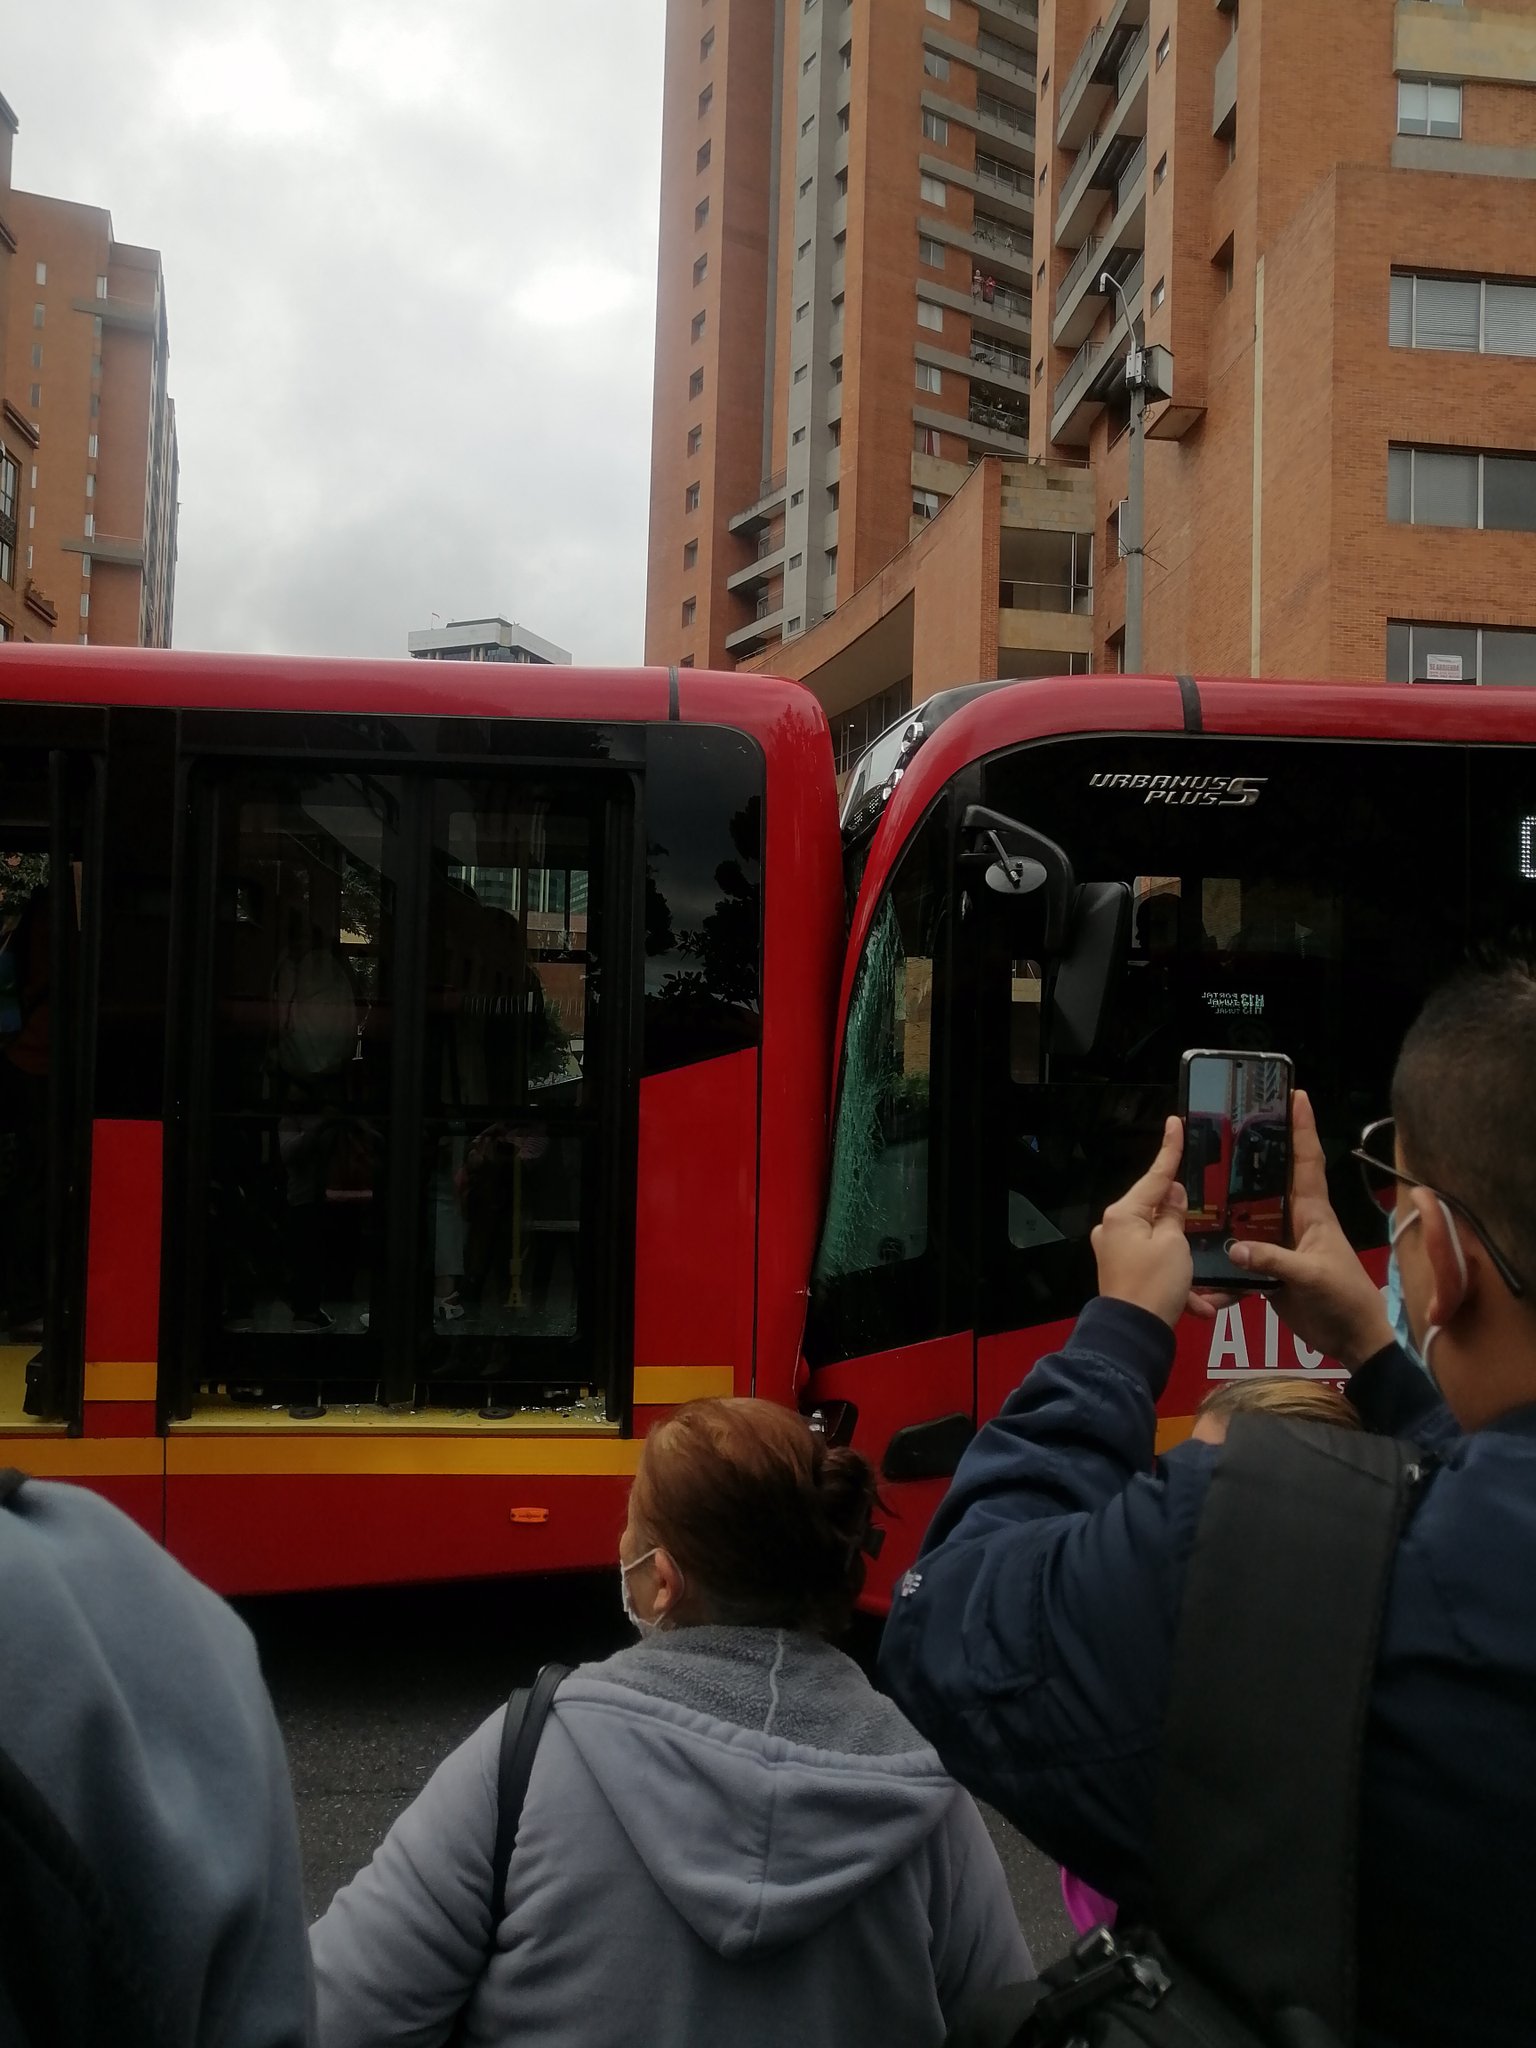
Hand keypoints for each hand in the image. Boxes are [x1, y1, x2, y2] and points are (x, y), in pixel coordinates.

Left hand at [1091, 1117, 1194, 1328]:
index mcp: (1123, 1214)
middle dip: (1183, 1224)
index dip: (1169, 1150)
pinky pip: (1156, 1268)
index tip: (1175, 1122)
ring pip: (1161, 1245)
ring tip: (1205, 1287)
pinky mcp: (1123, 1274)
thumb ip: (1174, 1214)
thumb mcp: (1173, 1243)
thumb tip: (1172, 1193)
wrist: (1133, 1335)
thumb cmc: (1154, 1284)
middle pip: (1156, 1211)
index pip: (1154, 1176)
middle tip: (1203, 1228)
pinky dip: (1178, 1284)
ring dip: (1185, 1264)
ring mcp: (1116, 1252)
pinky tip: (1199, 1306)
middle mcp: (1114, 1228)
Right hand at [1228, 1090, 1393, 1370]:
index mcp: (1312, 1213)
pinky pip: (1241, 1256)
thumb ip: (1274, 1261)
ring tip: (1201, 1183)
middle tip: (1229, 1127)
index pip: (1307, 1161)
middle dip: (1254, 1154)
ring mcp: (1280, 1245)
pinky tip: (1201, 1261)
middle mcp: (1294, 1221)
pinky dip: (1224, 1260)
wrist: (1351, 1339)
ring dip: (1229, 1205)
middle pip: (1270, 1181)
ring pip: (1250, 1217)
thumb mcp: (1312, 1276)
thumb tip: (1234, 1249)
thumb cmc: (1344, 1298)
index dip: (1302, 1127)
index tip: (1294, 1094)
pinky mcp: (1269, 1269)